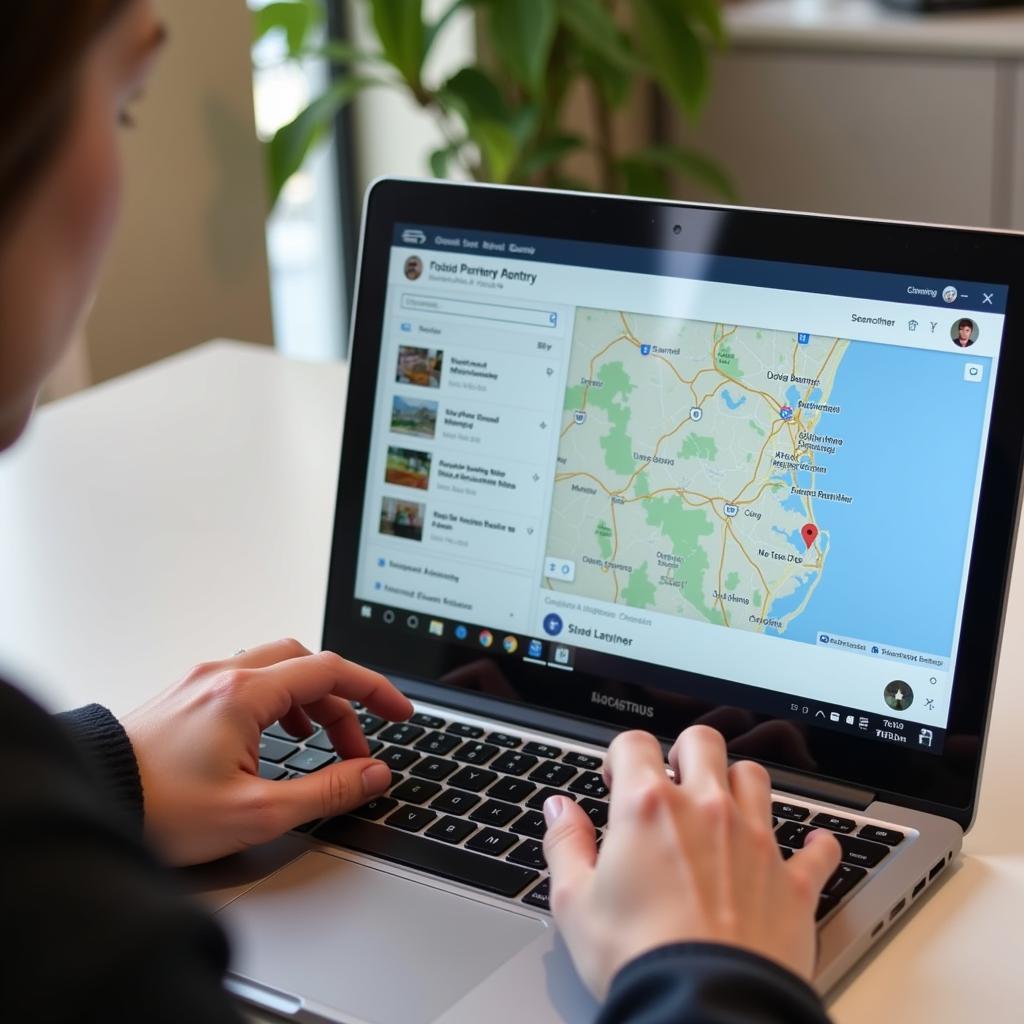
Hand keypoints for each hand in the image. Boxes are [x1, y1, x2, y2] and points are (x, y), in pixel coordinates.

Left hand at [123, 638, 412, 865]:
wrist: (93, 807)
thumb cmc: (160, 810)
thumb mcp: (258, 812)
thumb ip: (327, 791)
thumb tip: (372, 775)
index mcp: (244, 694)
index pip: (330, 671)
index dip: (374, 690)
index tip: (399, 711)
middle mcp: (223, 676)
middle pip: (307, 664)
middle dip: (342, 700)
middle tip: (358, 742)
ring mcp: (201, 682)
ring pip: (277, 669)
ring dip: (310, 700)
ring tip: (320, 743)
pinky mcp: (186, 696)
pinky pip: (249, 681)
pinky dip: (278, 701)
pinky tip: (276, 736)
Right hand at [542, 726, 840, 997]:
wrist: (703, 1009)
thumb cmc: (638, 958)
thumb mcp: (575, 903)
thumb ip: (565, 844)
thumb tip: (559, 810)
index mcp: (647, 808)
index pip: (634, 744)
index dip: (620, 755)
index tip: (615, 776)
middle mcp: (705, 810)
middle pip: (703, 742)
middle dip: (685, 751)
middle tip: (673, 779)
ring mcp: (755, 841)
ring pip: (755, 777)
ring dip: (739, 783)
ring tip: (725, 806)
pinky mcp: (792, 881)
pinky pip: (818, 849)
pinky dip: (815, 846)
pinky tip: (812, 846)